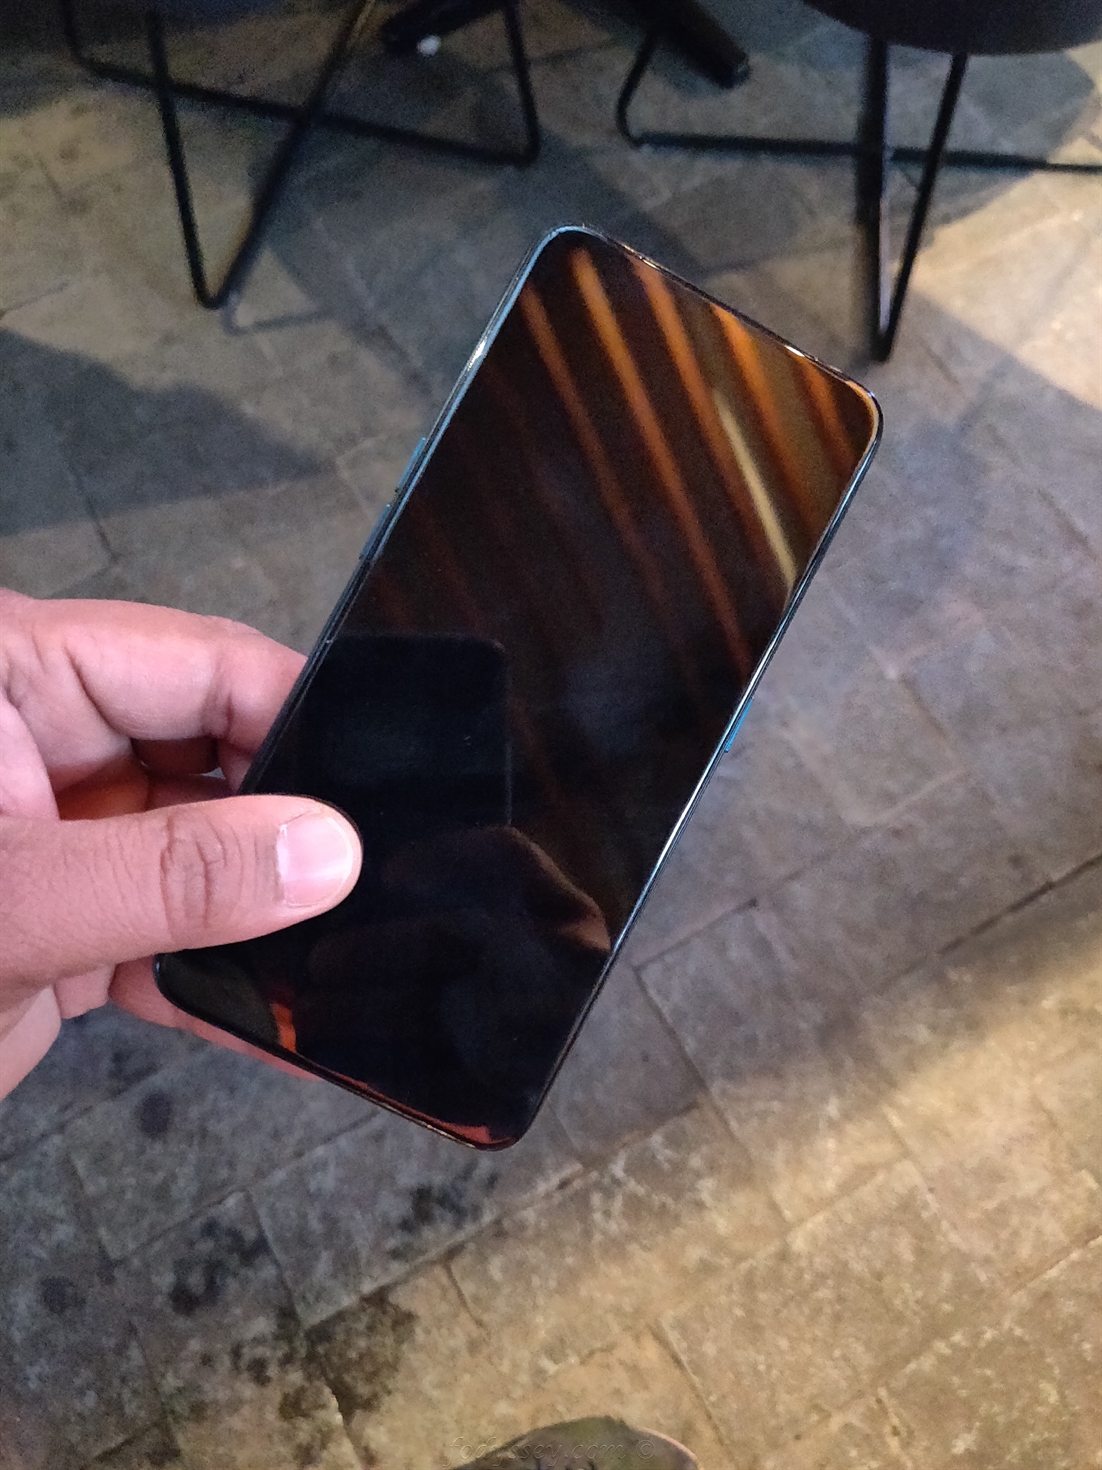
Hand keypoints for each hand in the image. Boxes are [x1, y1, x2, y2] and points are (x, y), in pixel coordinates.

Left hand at [0, 591, 361, 1098]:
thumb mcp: (4, 905)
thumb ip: (167, 874)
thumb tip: (329, 852)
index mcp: (11, 675)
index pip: (197, 665)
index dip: (299, 718)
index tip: (391, 790)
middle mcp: (44, 740)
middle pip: (214, 757)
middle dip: (295, 824)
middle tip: (396, 883)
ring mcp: (57, 834)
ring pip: (200, 851)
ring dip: (265, 915)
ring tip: (363, 959)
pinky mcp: (60, 922)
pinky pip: (165, 934)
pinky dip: (218, 982)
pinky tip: (289, 1029)